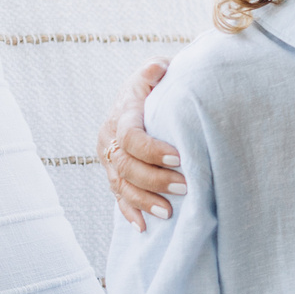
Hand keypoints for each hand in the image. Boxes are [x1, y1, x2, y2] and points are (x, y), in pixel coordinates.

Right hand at [102, 61, 183, 229]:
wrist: (141, 95)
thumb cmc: (157, 83)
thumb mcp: (156, 72)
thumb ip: (155, 72)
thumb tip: (159, 67)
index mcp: (121, 115)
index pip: (130, 137)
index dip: (152, 150)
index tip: (179, 157)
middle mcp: (109, 139)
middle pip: (126, 166)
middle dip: (155, 179)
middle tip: (185, 186)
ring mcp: (109, 160)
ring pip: (121, 186)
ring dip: (144, 201)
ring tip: (169, 213)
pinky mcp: (113, 174)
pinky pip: (117, 197)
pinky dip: (130, 212)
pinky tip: (143, 226)